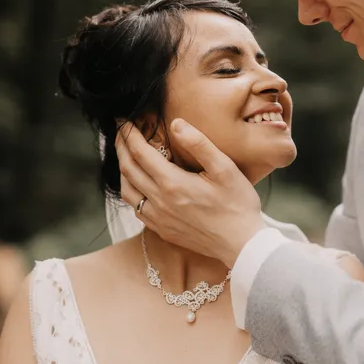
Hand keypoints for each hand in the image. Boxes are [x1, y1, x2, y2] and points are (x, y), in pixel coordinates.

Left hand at [117, 119, 264, 267]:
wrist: (242, 243)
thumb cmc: (238, 205)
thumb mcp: (224, 168)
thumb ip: (199, 144)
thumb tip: (176, 124)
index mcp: (172, 183)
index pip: (140, 152)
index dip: (130, 134)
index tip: (125, 120)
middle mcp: (160, 202)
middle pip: (129, 170)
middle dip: (122, 147)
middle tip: (120, 133)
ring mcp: (159, 219)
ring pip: (127, 192)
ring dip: (123, 171)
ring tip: (126, 157)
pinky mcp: (164, 231)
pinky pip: (137, 210)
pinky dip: (132, 193)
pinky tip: (139, 187)